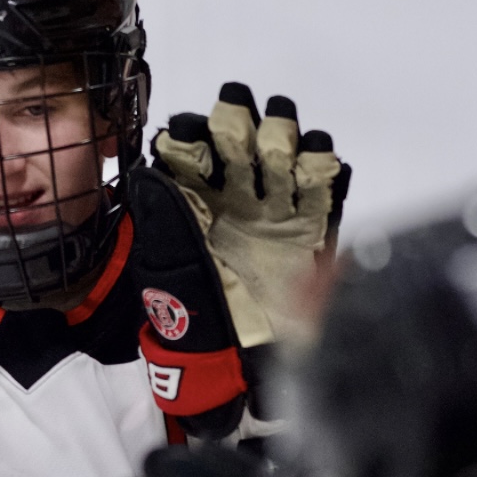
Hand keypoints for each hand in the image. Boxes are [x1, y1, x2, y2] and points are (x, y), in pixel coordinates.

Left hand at [126, 83, 350, 437]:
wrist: (230, 353)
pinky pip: (322, 189)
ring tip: (277, 147)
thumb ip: (161, 206)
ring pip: (285, 151)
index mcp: (196, 195)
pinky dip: (322, 167)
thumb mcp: (163, 256)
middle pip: (244, 137)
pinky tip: (314, 160)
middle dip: (241, 124)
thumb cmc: (189, 303)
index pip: (195, 145)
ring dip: (283, 137)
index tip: (190, 133)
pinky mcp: (309, 229)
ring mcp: (274, 209)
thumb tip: (155, 155)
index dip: (194, 132)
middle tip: (236, 132)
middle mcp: (236, 194)